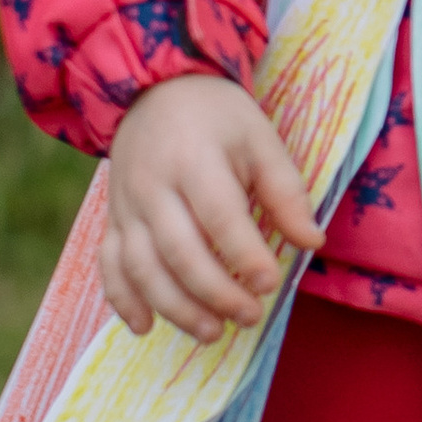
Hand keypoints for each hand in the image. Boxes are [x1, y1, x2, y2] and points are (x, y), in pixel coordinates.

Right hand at [100, 74, 323, 339]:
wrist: (154, 89)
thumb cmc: (217, 116)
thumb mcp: (259, 138)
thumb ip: (285, 190)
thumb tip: (312, 242)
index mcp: (194, 160)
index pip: (219, 217)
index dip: (245, 255)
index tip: (271, 283)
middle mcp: (152, 186)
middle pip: (179, 251)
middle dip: (215, 293)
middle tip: (250, 316)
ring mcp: (126, 205)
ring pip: (142, 268)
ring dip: (175, 307)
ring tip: (212, 332)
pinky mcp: (112, 219)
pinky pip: (108, 265)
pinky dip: (122, 300)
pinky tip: (145, 327)